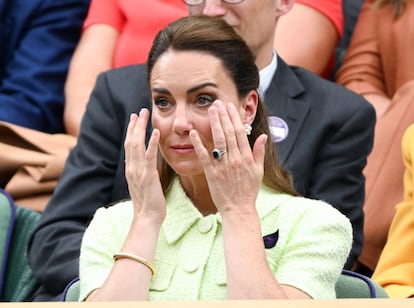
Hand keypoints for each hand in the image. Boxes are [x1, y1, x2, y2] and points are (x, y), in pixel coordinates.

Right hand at [124, 109, 165, 224]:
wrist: (146, 218)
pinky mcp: (148, 175)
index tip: (134, 118)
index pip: (129, 146)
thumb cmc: (147, 204)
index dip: (131, 131)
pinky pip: (150, 156)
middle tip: (140, 111)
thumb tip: (140, 164)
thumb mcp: (142, 185)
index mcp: (131, 169)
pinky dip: (152, 142)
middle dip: (135, 125)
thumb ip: (140, 172)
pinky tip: (156, 131)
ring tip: (145, 114)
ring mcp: (138, 171)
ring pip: (137, 144)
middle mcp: (132, 168)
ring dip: (141, 128)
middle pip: (131, 141)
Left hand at [189, 100, 266, 214]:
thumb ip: (259, 153)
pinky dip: (199, 144)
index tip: (230, 106)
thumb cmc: (248, 191)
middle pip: (229, 133)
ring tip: (210, 110)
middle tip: (217, 103)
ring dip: (214, 124)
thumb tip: (263, 136)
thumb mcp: (258, 171)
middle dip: (223, 116)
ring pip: (218, 140)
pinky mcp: (211, 173)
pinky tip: (194, 132)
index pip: (240, 133)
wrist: (238, 209)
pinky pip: (204, 156)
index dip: (234, 118)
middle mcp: (235, 159)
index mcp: (246, 157)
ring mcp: (223, 166)